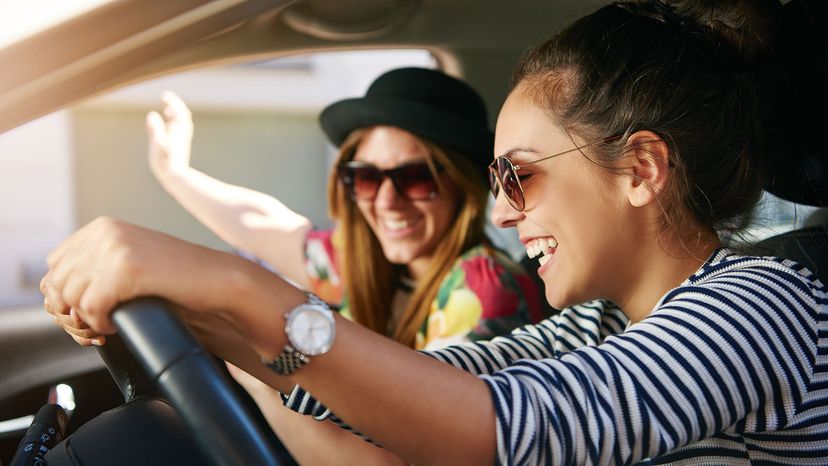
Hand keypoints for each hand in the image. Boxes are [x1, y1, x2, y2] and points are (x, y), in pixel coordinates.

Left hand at [41, 217, 236, 336]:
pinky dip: (100, 323)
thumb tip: (52, 292)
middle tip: (96, 325)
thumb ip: (97, 265)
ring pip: (69, 297)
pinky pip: (90, 307)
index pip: (55, 265)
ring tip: (109, 323)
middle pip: (57, 282)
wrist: (217, 279)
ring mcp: (114, 248)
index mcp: (103, 227)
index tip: (85, 313)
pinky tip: (117, 323)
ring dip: (86, 319)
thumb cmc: (178, 278)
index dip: (65, 294)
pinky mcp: (125, 269)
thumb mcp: (131, 260)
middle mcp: (105, 232)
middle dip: (72, 310)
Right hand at [146, 91, 193, 177]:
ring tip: (167, 111)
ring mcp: (180, 141)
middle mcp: (182, 135)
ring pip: (180, 125)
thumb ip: (155, 129)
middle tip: (165, 98)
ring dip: (174, 115)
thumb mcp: (158, 144)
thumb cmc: (166, 162)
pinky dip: (172, 124)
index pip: (180, 113)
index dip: (174, 103)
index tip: (165, 96)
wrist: (176, 179)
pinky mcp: (177, 148)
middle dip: (174, 106)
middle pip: (182, 117)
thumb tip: (152, 114)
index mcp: (179, 132)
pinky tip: (166, 127)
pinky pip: (177, 132)